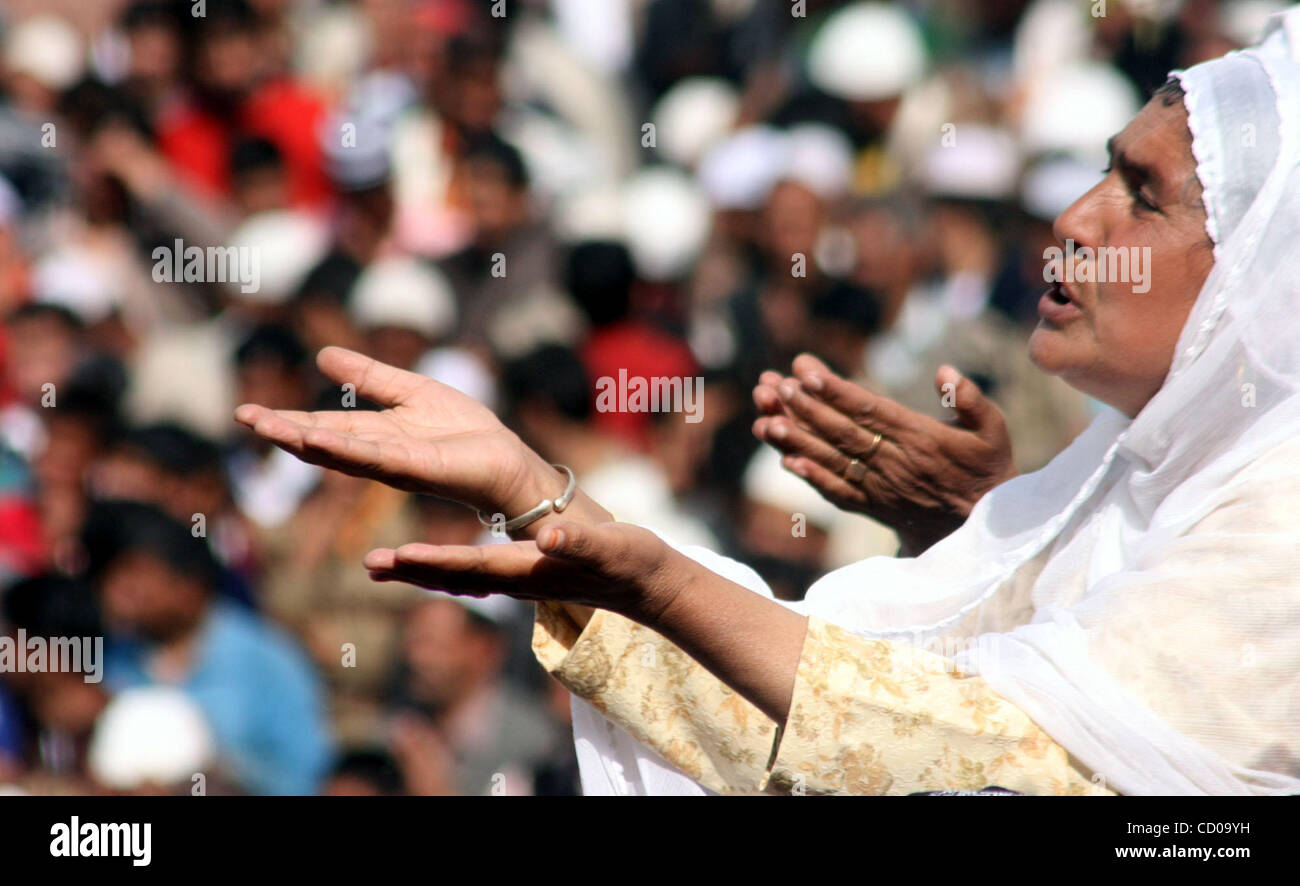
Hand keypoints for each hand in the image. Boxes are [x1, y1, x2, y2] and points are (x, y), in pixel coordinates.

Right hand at [234, 347, 548, 518]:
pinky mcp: (414, 469)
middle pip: (320, 440)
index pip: (320, 424)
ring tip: (269, 427)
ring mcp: (391, 464)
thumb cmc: (463, 430)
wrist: (504, 458)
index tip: (246, 412)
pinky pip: (372, 457)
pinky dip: (343, 448)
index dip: (284, 419)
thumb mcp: (410, 390)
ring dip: (303, 439)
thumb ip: (370, 376)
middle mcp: (374, 451)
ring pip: (338, 450)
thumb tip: (322, 355)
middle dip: (282, 430)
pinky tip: (316, 439)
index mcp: (372, 432)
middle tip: (243, 417)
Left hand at [363, 521, 682, 624]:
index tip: (401, 555)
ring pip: (459, 577)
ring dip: (419, 571)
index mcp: (532, 570)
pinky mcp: (524, 576)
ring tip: (380, 564)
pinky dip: (443, 567)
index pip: (477, 566)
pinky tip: (425, 561)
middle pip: (456, 577)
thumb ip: (578, 542)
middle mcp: (518, 580)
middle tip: (370, 563)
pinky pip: (472, 573)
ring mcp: (519, 581)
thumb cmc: (632, 562)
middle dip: (413, 571)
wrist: (648, 586)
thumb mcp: (611, 545)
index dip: (438, 561)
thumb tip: (548, 538)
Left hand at [753, 354, 1015, 554]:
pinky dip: (811, 477)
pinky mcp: (873, 507)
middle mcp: (896, 464)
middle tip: (772, 385)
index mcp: (921, 439)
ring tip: (765, 420)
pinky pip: (838, 492)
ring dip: (797, 440)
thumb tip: (944, 371)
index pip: (871, 411)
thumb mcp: (993, 430)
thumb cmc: (987, 469)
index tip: (806, 373)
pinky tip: (786, 460)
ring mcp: (882, 488)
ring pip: (834, 461)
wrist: (983, 529)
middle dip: (805, 408)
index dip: (837, 392)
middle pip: (843, 433)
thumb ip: (970, 399)